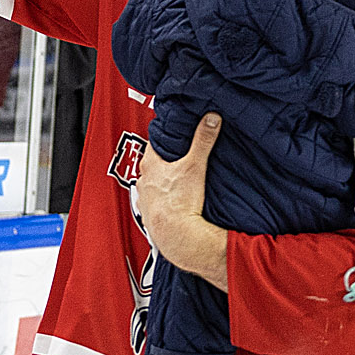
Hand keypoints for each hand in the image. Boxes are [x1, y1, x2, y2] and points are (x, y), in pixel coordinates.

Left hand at [137, 114, 228, 289]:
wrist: (177, 236)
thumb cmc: (181, 201)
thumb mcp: (196, 165)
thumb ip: (203, 140)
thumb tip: (211, 118)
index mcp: (151, 165)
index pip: (155, 144)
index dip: (165, 139)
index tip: (174, 136)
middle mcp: (143, 181)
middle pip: (152, 165)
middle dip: (165, 161)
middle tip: (180, 159)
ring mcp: (144, 200)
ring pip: (152, 185)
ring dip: (162, 183)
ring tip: (178, 182)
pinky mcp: (149, 217)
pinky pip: (154, 204)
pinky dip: (163, 202)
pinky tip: (174, 203)